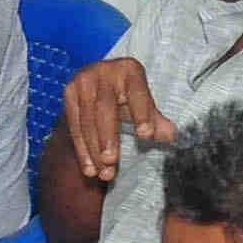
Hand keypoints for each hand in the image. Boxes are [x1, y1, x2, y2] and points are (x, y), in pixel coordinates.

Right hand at [59, 57, 174, 183]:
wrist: (97, 84)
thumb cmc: (127, 95)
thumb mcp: (143, 104)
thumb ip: (157, 121)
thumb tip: (173, 136)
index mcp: (130, 69)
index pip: (137, 93)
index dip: (142, 114)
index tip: (146, 136)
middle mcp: (103, 71)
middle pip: (105, 108)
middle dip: (107, 136)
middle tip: (111, 161)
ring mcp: (82, 81)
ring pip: (87, 120)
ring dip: (93, 150)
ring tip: (103, 172)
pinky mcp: (68, 93)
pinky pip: (74, 126)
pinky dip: (81, 150)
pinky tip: (89, 168)